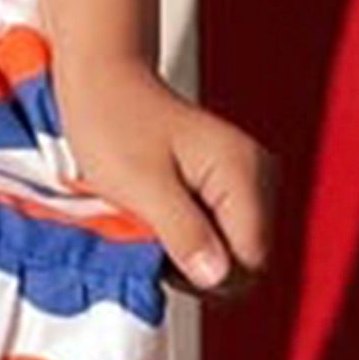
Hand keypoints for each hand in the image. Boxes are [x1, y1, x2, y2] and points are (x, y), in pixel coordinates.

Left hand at [50, 51, 276, 298]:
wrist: (102, 82)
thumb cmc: (113, 121)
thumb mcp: (141, 186)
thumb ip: (184, 233)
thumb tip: (217, 277)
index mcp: (243, 173)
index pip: (251, 261)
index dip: (206, 274)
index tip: (162, 252)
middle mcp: (256, 175)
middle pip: (245, 259)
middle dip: (198, 264)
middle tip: (152, 236)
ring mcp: (244, 179)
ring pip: (230, 249)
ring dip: (190, 251)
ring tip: (152, 222)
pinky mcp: (226, 184)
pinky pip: (217, 232)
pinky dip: (187, 235)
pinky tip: (160, 216)